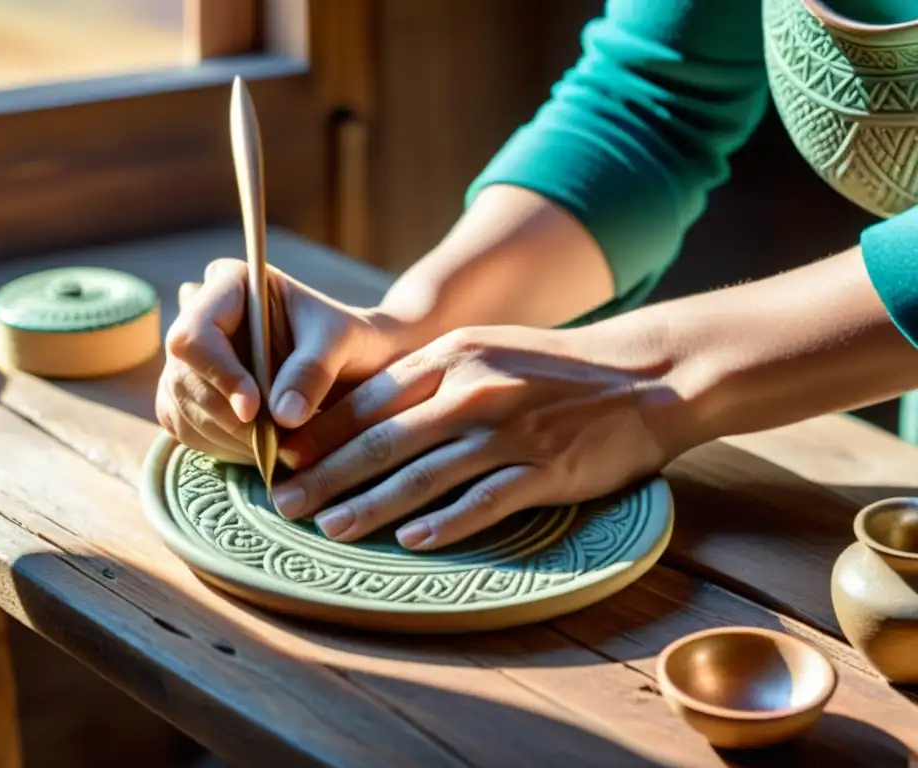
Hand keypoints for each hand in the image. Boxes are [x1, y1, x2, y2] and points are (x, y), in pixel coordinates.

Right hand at [155, 258, 418, 462]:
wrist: (357, 365)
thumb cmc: (351, 341)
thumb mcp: (342, 344)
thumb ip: (313, 370)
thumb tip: (282, 416)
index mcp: (231, 285)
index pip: (195, 333)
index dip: (219, 373)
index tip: (254, 410)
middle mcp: (201, 317)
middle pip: (184, 376)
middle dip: (228, 417)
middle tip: (276, 441)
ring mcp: (191, 360)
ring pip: (182, 407)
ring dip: (228, 438)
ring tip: (278, 444)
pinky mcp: (189, 396)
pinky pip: (187, 429)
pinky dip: (223, 447)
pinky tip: (261, 447)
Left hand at [272, 325, 685, 549]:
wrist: (643, 375)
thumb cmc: (555, 366)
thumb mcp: (488, 350)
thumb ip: (431, 378)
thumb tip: (369, 414)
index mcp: (454, 356)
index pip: (372, 400)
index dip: (325, 434)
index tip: (287, 461)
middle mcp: (474, 389)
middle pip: (384, 440)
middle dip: (328, 476)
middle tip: (284, 504)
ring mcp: (509, 430)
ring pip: (424, 474)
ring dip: (371, 505)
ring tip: (330, 529)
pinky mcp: (544, 468)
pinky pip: (485, 500)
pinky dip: (446, 523)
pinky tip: (411, 541)